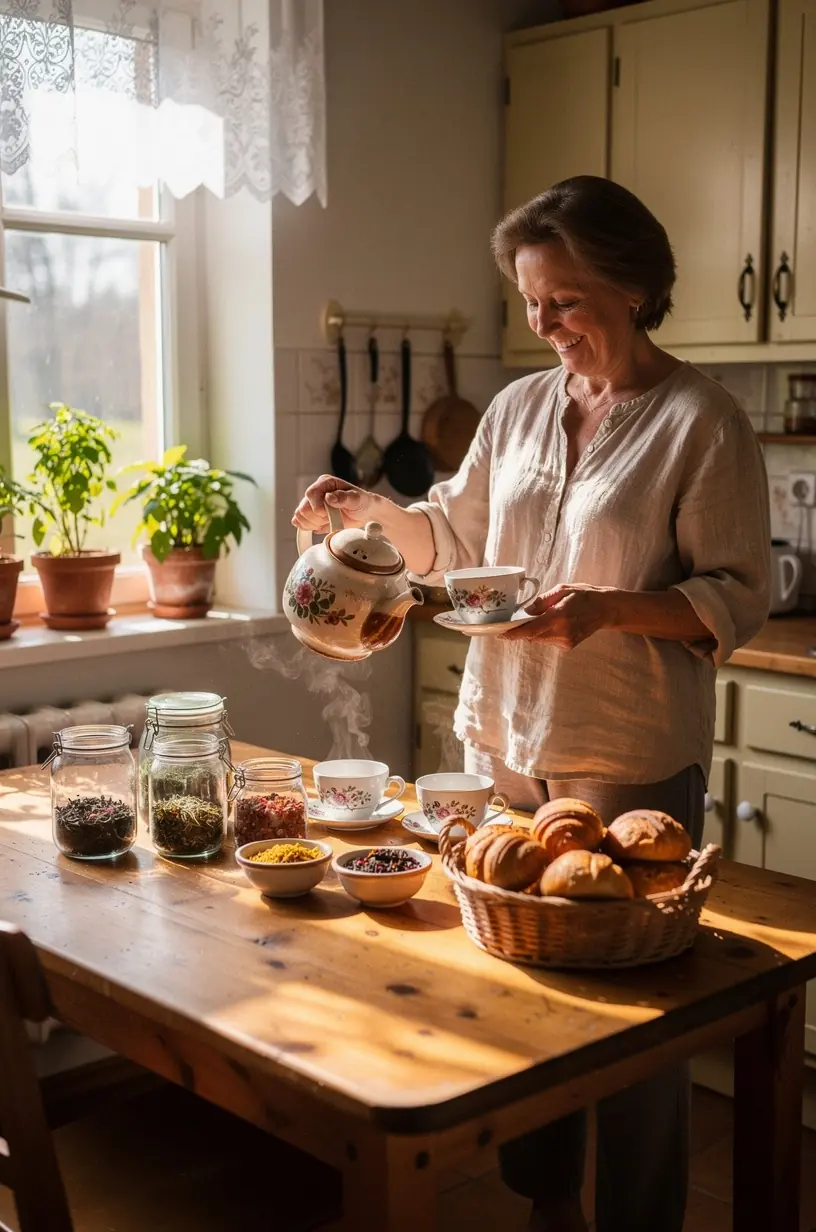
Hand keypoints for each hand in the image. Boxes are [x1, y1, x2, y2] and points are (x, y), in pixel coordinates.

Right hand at [292, 475, 381, 534]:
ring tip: (328, 522)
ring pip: (300, 516)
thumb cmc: (361, 502)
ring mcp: (311, 504)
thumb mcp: (356, 499)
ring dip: (314, 523)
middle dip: (318, 518)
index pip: (310, 494)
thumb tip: (329, 497)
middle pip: (303, 508)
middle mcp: (316, 492)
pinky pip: (300, 522)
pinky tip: (322, 526)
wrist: (363, 512)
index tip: (330, 514)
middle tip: (332, 518)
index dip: (318, 508)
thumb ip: (344, 497)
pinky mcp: (311, 515)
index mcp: (325, 483)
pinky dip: (309, 527)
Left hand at [500, 584, 617, 648]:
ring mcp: (566, 641)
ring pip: (539, 639)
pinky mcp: (568, 646)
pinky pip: (548, 640)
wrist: (606, 609)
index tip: (501, 635)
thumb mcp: (562, 590)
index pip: (530, 630)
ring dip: (536, 630)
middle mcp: (561, 632)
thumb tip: (526, 611)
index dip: (513, 634)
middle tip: (522, 619)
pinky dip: (546, 633)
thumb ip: (542, 601)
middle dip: (524, 629)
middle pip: (532, 636)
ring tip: (548, 616)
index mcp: (558, 616)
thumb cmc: (585, 595)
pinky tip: (557, 623)